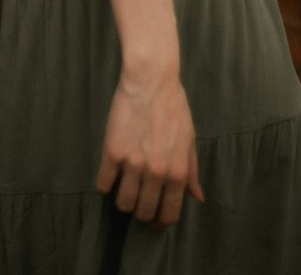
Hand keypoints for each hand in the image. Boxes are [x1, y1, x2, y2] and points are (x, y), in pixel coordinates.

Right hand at [95, 64, 204, 230]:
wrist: (151, 80)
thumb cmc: (173, 106)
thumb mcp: (189, 139)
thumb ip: (191, 170)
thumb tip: (197, 197)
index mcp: (177, 172)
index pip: (168, 214)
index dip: (159, 221)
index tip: (153, 217)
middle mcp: (157, 173)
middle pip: (142, 212)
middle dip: (140, 210)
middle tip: (137, 197)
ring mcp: (133, 164)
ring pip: (122, 203)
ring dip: (122, 198)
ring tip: (124, 184)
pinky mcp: (112, 152)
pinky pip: (103, 184)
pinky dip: (105, 183)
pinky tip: (110, 172)